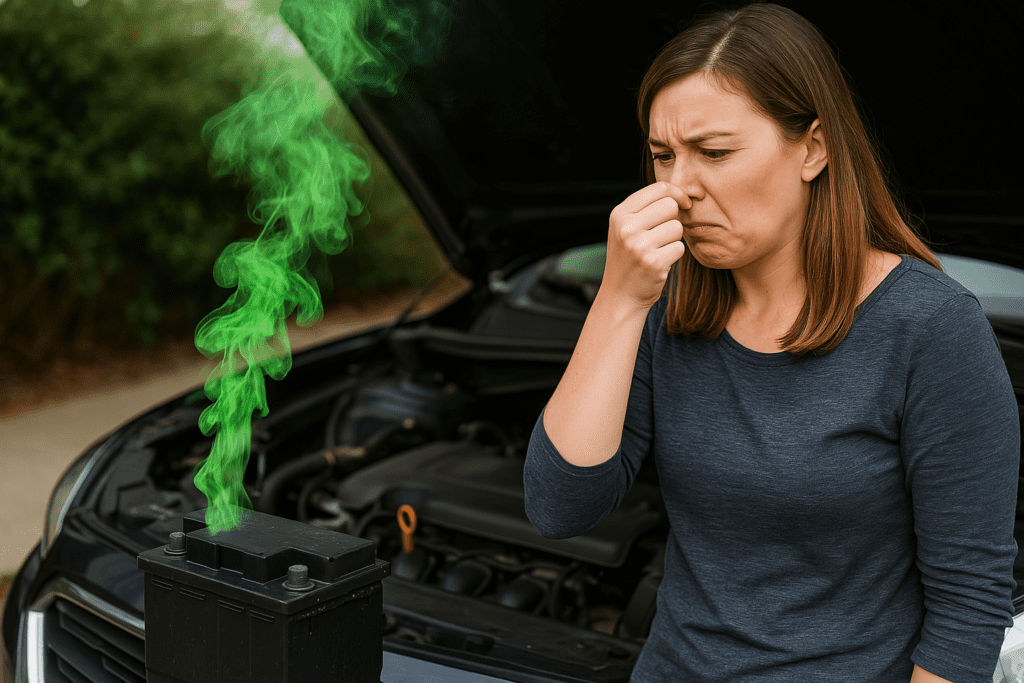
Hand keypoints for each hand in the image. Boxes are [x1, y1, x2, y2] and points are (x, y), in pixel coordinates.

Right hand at [601, 181, 688, 309]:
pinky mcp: (653, 262)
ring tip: (658, 250)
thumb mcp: (626, 228)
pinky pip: (679, 247)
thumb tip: (680, 194)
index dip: (677, 193)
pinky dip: (674, 255)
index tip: (684, 203)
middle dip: (673, 219)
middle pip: (670, 206)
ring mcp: (639, 245)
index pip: (658, 188)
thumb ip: (646, 208)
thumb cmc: (629, 258)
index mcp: (619, 214)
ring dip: (673, 239)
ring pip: (677, 227)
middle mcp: (626, 227)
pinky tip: (660, 262)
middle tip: (662, 234)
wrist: (620, 295)